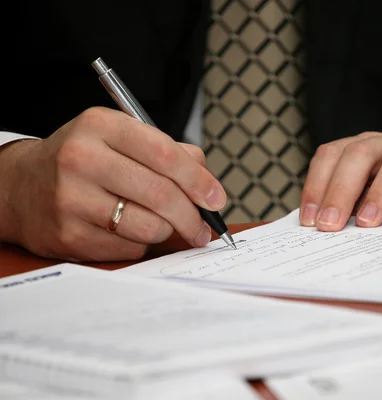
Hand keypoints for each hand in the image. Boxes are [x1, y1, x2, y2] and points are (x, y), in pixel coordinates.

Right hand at [0, 107, 225, 260]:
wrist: (19, 187)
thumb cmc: (82, 161)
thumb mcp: (117, 138)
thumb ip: (166, 151)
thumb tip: (207, 182)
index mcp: (100, 126)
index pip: (165, 153)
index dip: (198, 180)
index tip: (217, 198)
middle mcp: (82, 159)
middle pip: (161, 194)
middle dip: (193, 216)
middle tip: (205, 228)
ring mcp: (72, 199)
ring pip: (150, 226)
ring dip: (168, 230)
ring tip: (163, 224)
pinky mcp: (69, 235)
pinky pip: (130, 247)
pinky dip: (141, 243)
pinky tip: (129, 230)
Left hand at [300, 131, 381, 230]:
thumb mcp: (373, 202)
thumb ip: (349, 209)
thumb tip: (317, 231)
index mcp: (366, 148)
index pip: (332, 155)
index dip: (316, 185)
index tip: (310, 221)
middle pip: (360, 153)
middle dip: (340, 189)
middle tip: (330, 225)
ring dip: (380, 189)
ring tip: (366, 223)